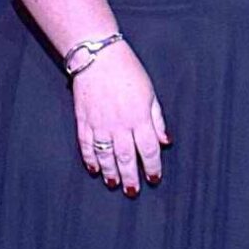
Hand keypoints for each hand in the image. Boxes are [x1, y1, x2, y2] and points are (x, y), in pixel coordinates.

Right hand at [71, 42, 167, 191]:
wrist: (98, 56)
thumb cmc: (128, 71)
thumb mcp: (150, 93)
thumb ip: (157, 119)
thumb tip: (165, 141)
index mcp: (139, 117)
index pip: (148, 149)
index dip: (152, 166)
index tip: (154, 178)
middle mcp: (119, 124)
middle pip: (126, 157)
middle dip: (131, 176)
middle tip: (133, 191)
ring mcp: (99, 124)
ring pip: (105, 155)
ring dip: (110, 172)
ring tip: (114, 184)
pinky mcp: (83, 120)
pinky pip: (86, 145)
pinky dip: (90, 159)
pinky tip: (94, 169)